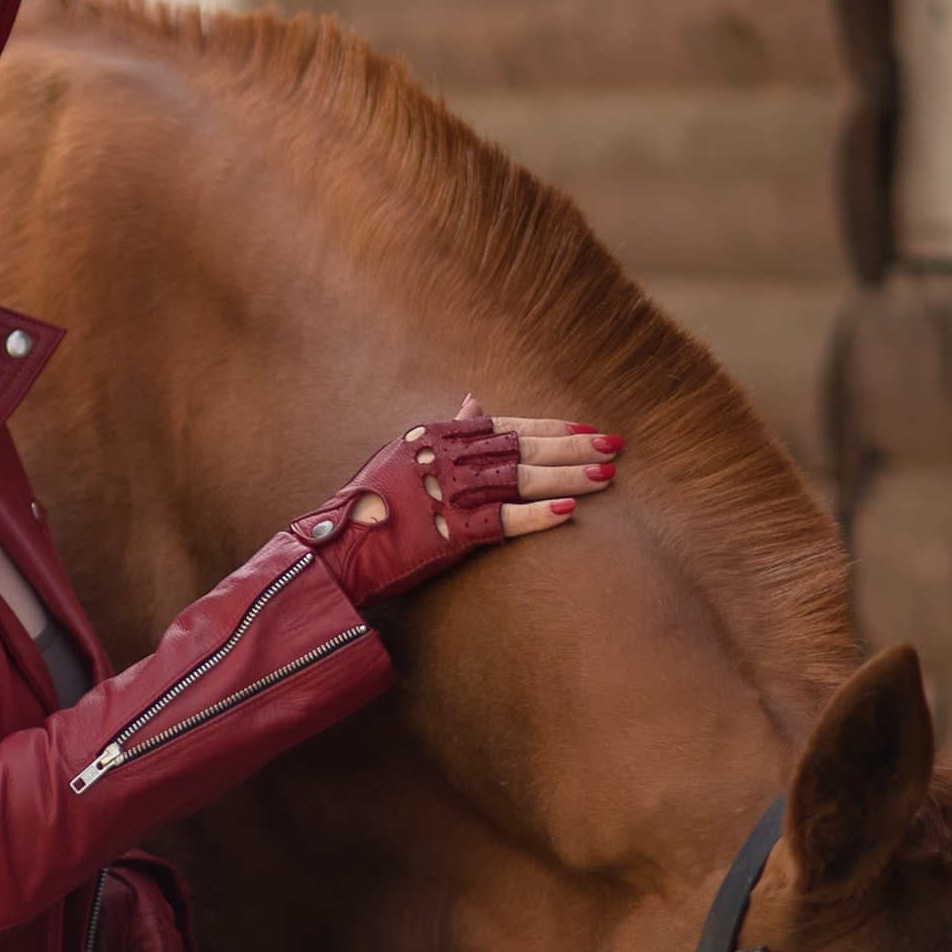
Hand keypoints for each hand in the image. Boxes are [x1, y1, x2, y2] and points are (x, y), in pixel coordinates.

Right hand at [293, 395, 617, 608]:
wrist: (336, 549)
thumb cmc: (369, 505)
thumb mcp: (404, 455)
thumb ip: (445, 430)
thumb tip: (474, 402)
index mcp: (437, 437)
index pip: (507, 426)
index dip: (550, 428)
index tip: (586, 430)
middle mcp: (446, 459)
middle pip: (523, 448)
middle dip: (573, 447)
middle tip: (614, 445)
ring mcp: (449, 494)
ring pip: (522, 479)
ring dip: (568, 476)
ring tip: (607, 475)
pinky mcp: (450, 532)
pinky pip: (504, 520)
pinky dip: (538, 515)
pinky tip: (571, 511)